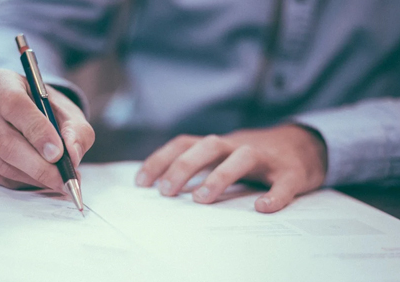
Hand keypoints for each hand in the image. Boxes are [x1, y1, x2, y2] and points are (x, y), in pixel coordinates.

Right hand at [0, 69, 94, 191]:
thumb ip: (77, 132)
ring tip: (58, 180)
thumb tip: (72, 155)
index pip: (14, 105)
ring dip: (34, 177)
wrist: (31, 118)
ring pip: (2, 163)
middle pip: (5, 141)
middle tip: (63, 179)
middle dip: (39, 165)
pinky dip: (22, 182)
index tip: (58, 153)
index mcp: (1, 81)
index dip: (37, 131)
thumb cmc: (50, 113)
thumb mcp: (71, 115)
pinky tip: (39, 178)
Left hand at [135, 125, 326, 212]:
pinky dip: (275, 195)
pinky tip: (263, 208)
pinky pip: (284, 182)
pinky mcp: (292, 172)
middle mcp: (239, 145)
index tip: (141, 182)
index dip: (161, 159)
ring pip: (242, 157)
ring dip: (220, 176)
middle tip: (166, 192)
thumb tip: (164, 186)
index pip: (184, 144)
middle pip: (208, 146)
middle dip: (184, 166)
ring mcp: (267, 157)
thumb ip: (201, 165)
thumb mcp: (224, 155)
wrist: (305, 144)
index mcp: (220, 144)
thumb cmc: (255, 155)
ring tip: (201, 199)